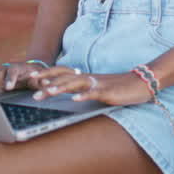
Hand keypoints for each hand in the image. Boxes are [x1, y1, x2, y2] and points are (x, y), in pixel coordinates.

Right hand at [0, 60, 49, 93]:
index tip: (9, 87)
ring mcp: (0, 73)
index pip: (13, 71)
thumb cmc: (35, 75)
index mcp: (18, 68)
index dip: (10, 78)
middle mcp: (7, 69)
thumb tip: (46, 83)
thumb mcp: (39, 78)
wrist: (29, 70)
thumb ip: (41, 81)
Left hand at [31, 68, 154, 106]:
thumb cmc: (119, 87)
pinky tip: (75, 100)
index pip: (63, 73)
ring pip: (76, 84)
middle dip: (48, 83)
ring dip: (60, 88)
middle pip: (65, 78)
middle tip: (32, 89)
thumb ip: (84, 90)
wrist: (141, 82)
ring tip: (47, 92)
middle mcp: (89, 78)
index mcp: (85, 77)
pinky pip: (95, 92)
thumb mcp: (98, 89)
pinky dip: (84, 95)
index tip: (32, 77)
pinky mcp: (109, 91)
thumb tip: (69, 95)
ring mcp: (98, 84)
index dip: (48, 74)